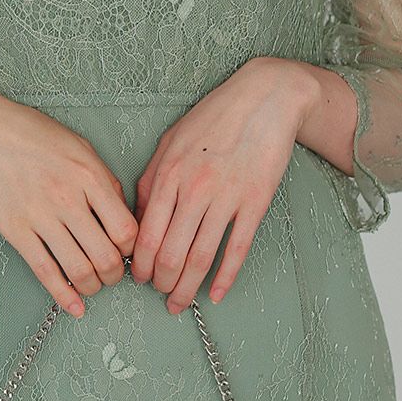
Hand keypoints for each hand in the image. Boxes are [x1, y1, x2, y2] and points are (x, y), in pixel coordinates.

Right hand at [0, 87, 137, 318]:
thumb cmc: (31, 133)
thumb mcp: (79, 146)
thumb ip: (104, 180)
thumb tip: (122, 216)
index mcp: (90, 176)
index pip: (126, 229)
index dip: (134, 248)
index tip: (128, 251)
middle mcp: (68, 199)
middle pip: (107, 256)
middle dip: (116, 274)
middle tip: (113, 274)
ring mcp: (39, 216)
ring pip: (79, 270)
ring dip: (93, 287)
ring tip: (93, 285)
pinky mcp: (14, 230)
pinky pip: (45, 272)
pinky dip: (64, 296)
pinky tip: (75, 307)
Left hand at [129, 58, 317, 312]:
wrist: (265, 97)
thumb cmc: (214, 117)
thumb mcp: (170, 141)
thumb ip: (150, 180)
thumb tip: (136, 218)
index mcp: (168, 175)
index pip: (145, 235)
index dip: (139, 265)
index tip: (139, 279)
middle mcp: (194, 190)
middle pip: (170, 253)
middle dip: (161, 283)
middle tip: (160, 295)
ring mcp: (226, 198)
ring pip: (200, 257)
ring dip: (187, 288)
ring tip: (180, 303)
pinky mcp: (255, 202)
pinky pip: (237, 249)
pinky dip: (226, 277)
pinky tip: (217, 294)